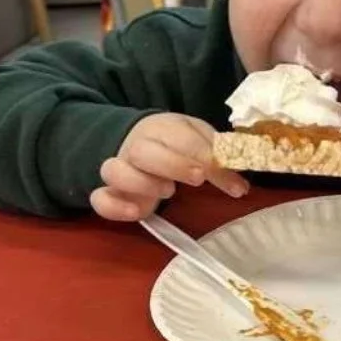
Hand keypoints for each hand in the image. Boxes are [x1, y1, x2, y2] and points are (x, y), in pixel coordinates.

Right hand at [90, 113, 248, 221]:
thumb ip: (219, 161)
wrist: (140, 140)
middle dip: (172, 165)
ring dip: (141, 182)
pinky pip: (99, 199)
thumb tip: (241, 187)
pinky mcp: (110, 194)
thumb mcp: (200, 142)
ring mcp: (120, 170)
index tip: (218, 168)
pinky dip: (114, 206)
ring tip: (167, 192)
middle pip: (143, 152)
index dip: (200, 153)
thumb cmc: (177, 143)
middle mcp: (135, 147)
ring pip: (113, 170)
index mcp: (161, 128)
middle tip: (197, 178)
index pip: (179, 138)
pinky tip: (137, 212)